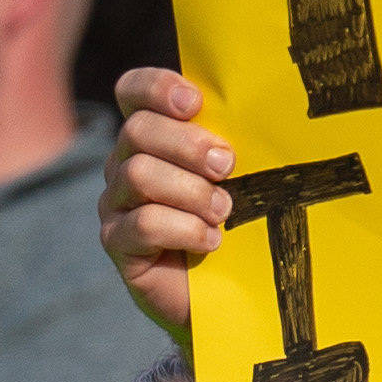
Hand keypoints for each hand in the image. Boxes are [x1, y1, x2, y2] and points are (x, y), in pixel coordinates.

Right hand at [105, 66, 235, 341]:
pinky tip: (212, 240)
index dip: (157, 88)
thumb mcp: (241, 177)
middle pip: (138, 130)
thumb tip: (264, 114)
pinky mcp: (118, 243)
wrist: (227, 293)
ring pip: (138, 174)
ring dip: (190, 190)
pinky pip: (142, 224)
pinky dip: (183, 229)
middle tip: (227, 165)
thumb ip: (233, 145)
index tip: (196, 103)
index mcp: (153, 136)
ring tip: (224, 210)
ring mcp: (117, 203)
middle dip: (187, 144)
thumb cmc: (239, 224)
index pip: (134, 92)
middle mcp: (125, 163)